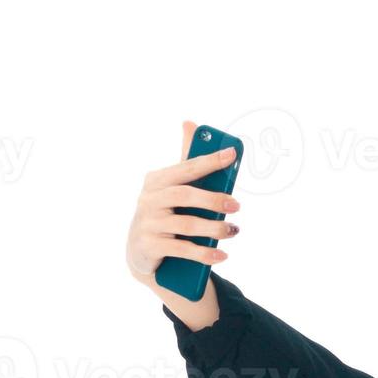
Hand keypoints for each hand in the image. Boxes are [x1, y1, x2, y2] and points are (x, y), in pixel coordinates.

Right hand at [125, 120, 241, 285]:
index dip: (209, 161)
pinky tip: (222, 254)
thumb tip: (190, 123)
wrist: (141, 251)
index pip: (186, 167)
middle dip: (214, 199)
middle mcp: (148, 199)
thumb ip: (187, 162)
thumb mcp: (173, 187)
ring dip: (214, 228)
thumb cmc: (165, 212)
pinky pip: (181, 249)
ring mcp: (147, 223)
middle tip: (237, 205)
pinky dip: (204, 253)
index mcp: (157, 180)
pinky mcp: (149, 246)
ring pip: (186, 224)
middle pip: (185, 196)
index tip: (232, 154)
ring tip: (234, 230)